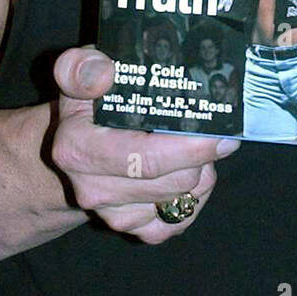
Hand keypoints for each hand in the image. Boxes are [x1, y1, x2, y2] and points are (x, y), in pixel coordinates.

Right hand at [49, 47, 239, 243]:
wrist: (75, 143)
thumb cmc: (87, 100)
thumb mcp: (78, 71)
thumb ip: (82, 67)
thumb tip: (103, 73)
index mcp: (77, 149)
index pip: (146, 158)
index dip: (190, 149)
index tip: (221, 133)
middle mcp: (91, 189)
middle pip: (175, 180)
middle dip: (203, 156)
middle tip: (215, 130)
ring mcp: (110, 214)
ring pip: (182, 199)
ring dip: (201, 173)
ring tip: (198, 146)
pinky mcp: (129, 228)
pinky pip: (178, 222)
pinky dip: (193, 199)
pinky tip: (191, 174)